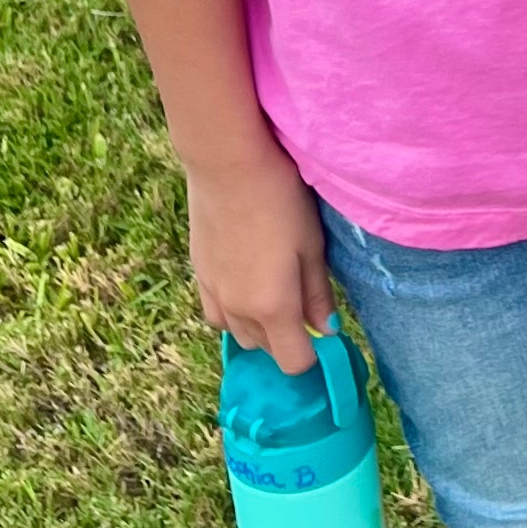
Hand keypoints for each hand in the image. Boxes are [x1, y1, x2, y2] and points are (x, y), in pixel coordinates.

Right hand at [185, 139, 333, 375]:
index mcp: (272, 308)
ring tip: (273, 291)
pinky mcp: (198, 275)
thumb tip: (328, 330)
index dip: (313, 355)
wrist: (228, 165)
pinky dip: (234, 311)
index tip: (324, 331)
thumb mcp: (312, 247)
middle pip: (266, 349)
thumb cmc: (281, 202)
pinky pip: (216, 313)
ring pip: (239, 334)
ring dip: (259, 326)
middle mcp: (238, 310)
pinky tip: (247, 281)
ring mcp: (213, 294)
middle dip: (288, 338)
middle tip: (302, 301)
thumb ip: (317, 295)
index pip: (294, 362)